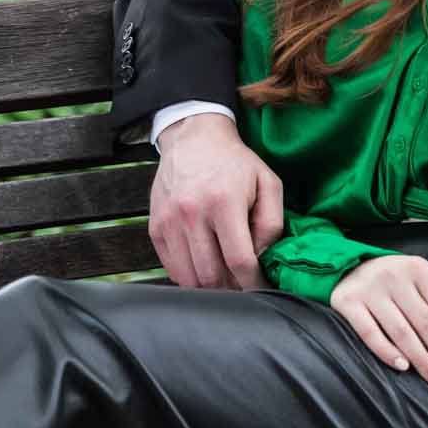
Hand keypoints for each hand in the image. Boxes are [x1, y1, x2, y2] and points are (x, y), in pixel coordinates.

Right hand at [149, 115, 284, 289]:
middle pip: (212, 275)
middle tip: (244, 284)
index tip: (261, 287)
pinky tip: (205, 265)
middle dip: (232, 288)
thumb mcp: (268, 183)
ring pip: (189, 278)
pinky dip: (190, 277)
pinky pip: (172, 269)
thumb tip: (261, 259)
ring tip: (226, 278)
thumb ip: (272, 223)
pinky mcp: (156, 228)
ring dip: (210, 287)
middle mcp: (192, 213)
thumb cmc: (235, 164)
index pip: (239, 260)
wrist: (194, 139)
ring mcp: (169, 222)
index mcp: (224, 202)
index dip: (253, 282)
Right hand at [331, 255, 427, 386]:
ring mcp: (370, 289)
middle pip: (427, 323)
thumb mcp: (424, 284)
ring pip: (402, 332)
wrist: (348, 267)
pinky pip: (370, 334)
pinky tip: (403, 367)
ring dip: (422, 359)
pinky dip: (387, 352)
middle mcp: (395, 276)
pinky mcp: (347, 302)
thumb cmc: (396, 281)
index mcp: (419, 269)